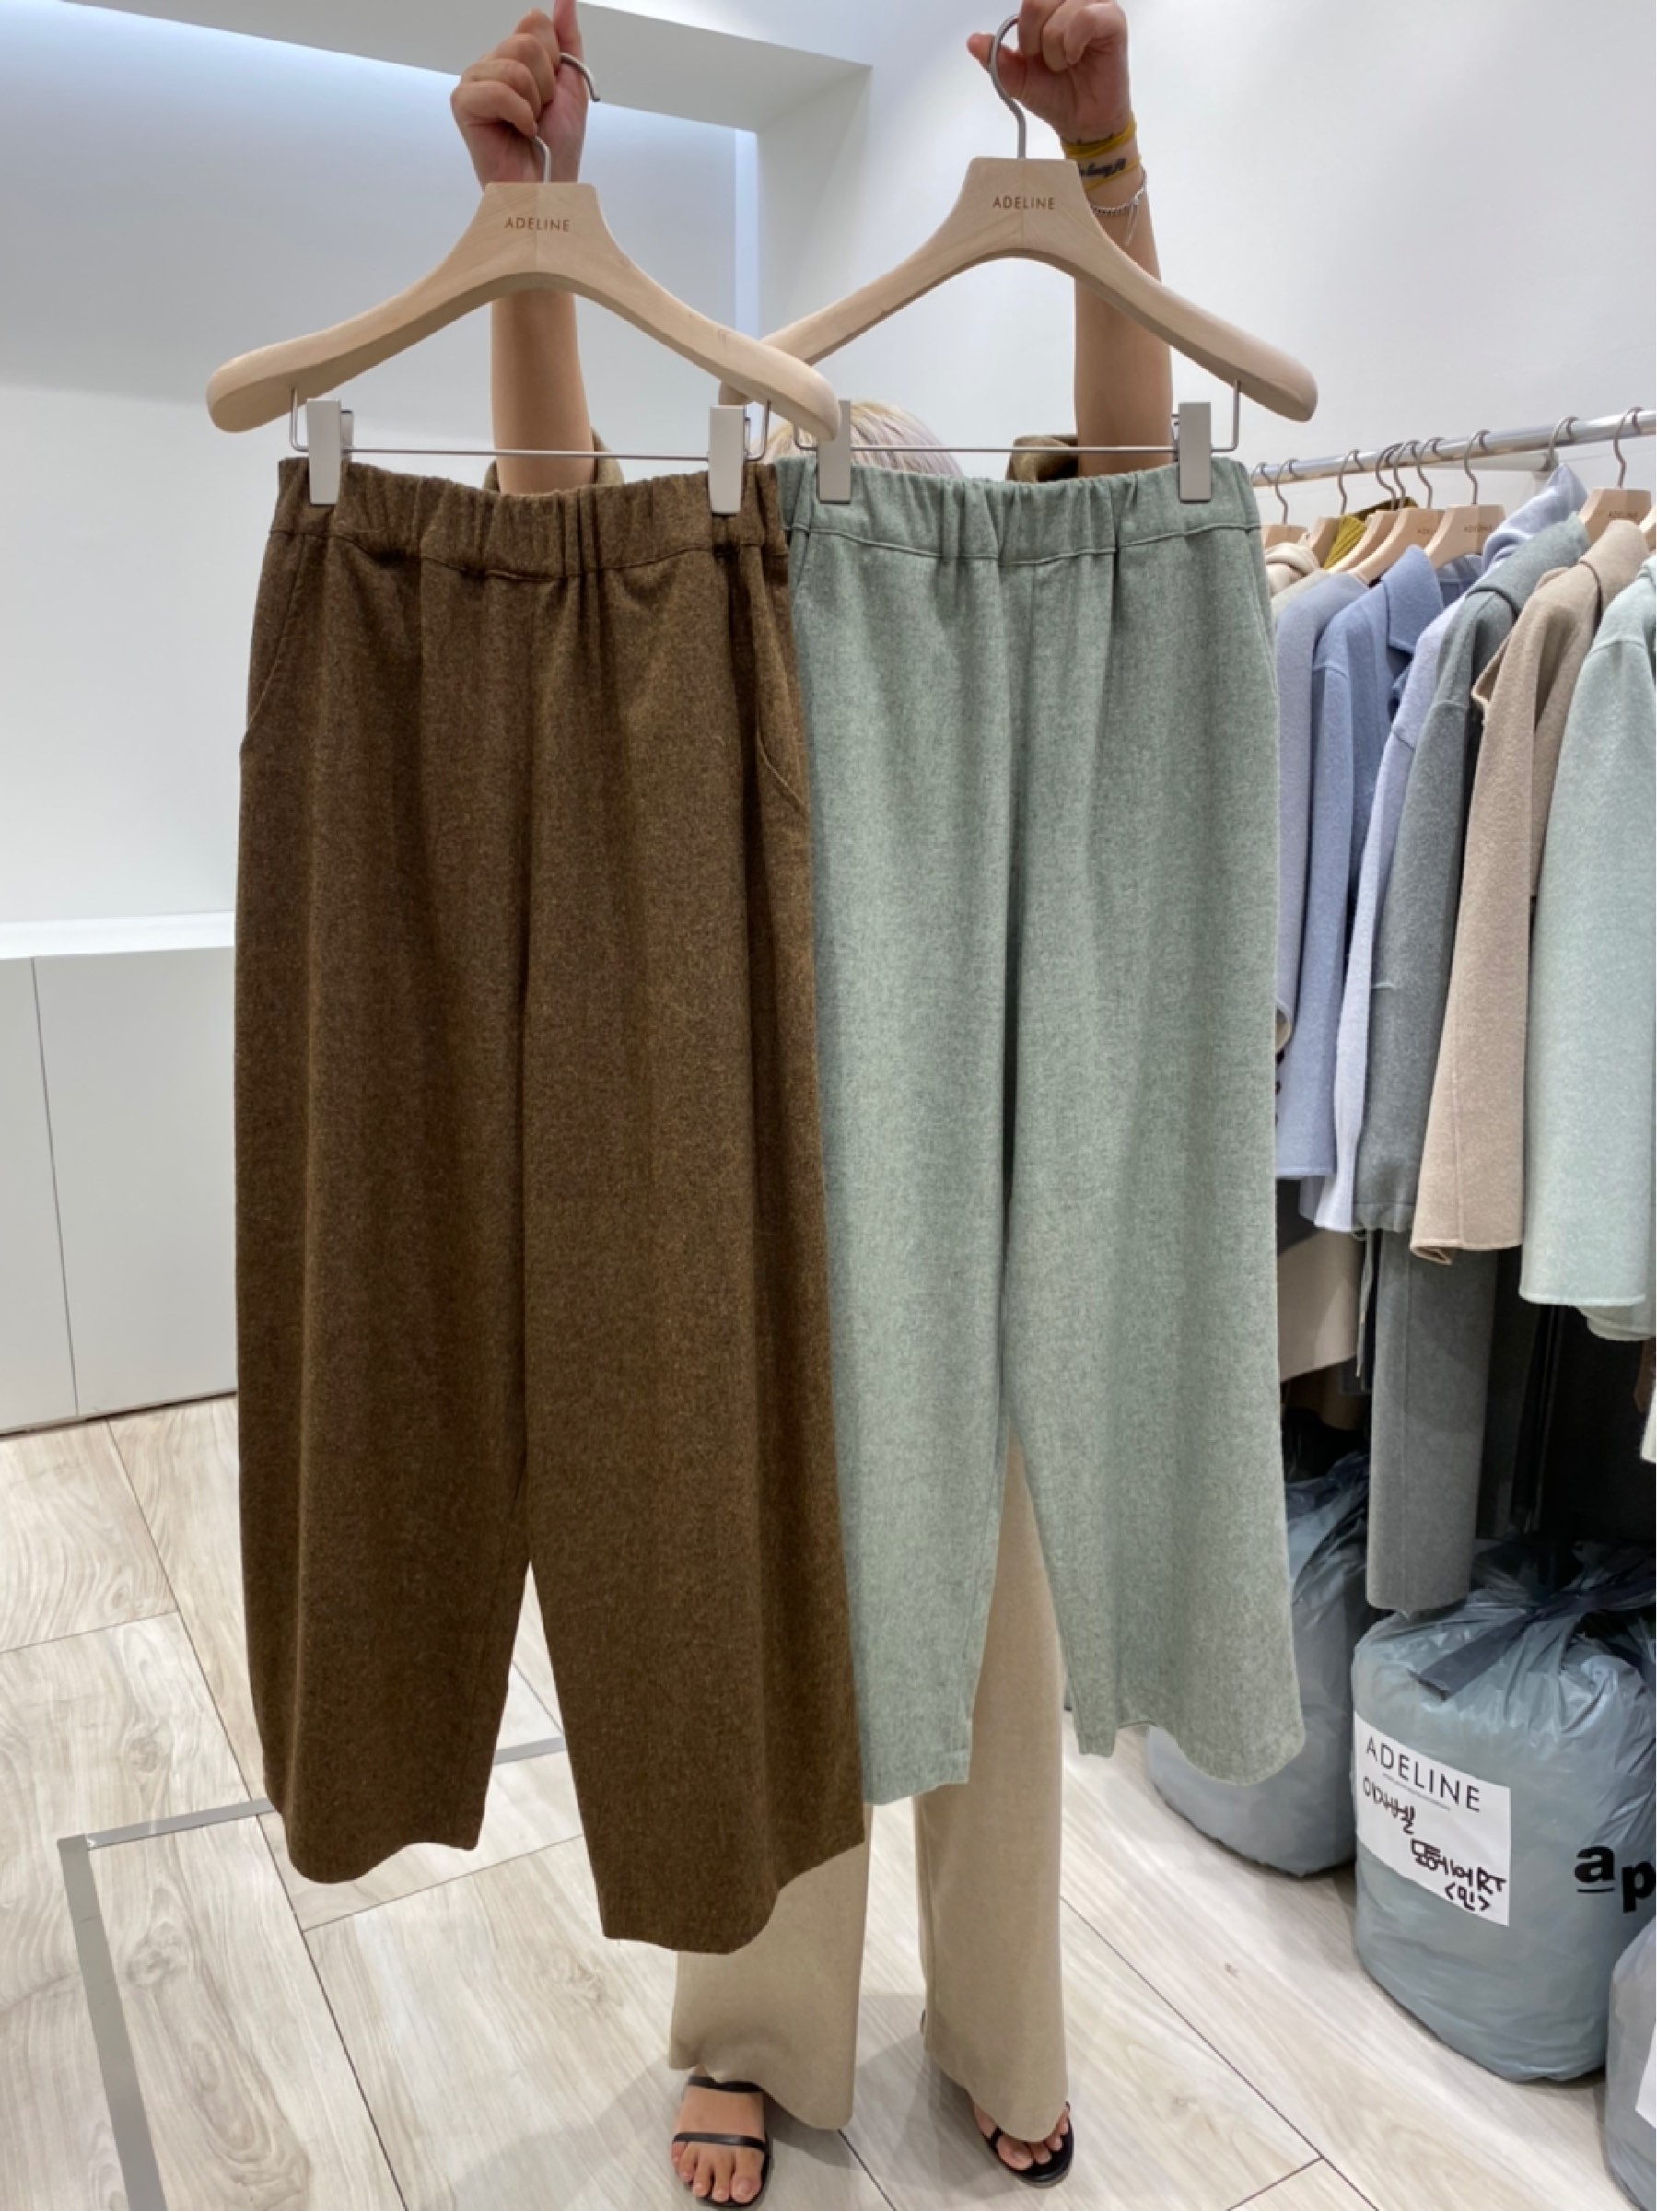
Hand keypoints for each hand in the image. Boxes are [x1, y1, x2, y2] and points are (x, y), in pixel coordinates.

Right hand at [452, 1, 589, 187]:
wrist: (548, 188)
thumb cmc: (557, 147)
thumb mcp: (572, 87)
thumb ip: (568, 40)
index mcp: (513, 57)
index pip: (535, 22)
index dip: (554, 61)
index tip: (551, 94)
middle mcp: (490, 64)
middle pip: (526, 41)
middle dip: (545, 85)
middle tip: (539, 114)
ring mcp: (473, 82)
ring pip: (515, 64)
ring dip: (533, 103)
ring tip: (528, 125)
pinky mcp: (463, 103)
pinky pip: (499, 89)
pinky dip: (520, 115)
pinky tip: (518, 132)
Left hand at [967, 1, 1130, 147]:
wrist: (1082, 122)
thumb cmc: (1055, 94)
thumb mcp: (1018, 78)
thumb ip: (997, 59)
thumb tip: (973, 41)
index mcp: (1050, 6)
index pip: (1028, 0)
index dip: (1023, 30)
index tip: (1031, 54)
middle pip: (1038, 0)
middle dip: (1035, 37)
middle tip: (1048, 61)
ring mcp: (1095, 5)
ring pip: (1062, 8)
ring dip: (1055, 45)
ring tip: (1065, 63)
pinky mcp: (1113, 20)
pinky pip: (1086, 17)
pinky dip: (1072, 43)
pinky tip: (1075, 57)